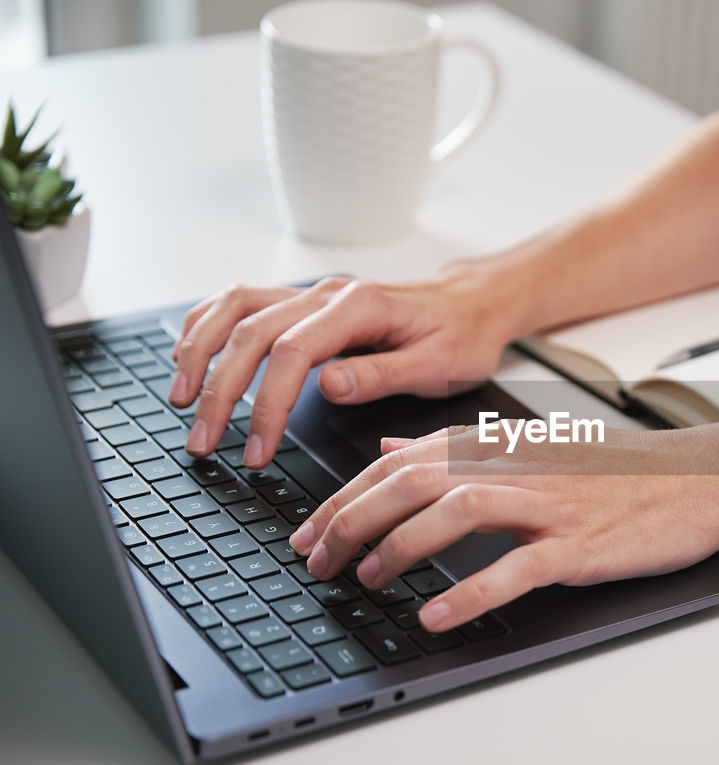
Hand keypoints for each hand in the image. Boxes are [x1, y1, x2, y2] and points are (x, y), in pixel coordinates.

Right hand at [169, 265, 524, 467]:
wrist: (473, 304)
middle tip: (201, 441)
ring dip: (199, 351)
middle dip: (218, 389)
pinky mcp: (305, 304)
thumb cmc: (461, 337)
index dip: (266, 403)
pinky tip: (188, 355)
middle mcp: (327, 295)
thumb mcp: (439, 364)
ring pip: (233, 309)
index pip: (292, 352)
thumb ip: (382, 374)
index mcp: (359, 308)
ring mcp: (312, 295)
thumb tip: (328, 385)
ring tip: (178, 398)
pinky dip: (207, 325)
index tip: (255, 449)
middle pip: (250, 332)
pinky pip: (241, 302)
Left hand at [287, 424, 718, 632]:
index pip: (399, 462)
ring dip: (401, 546)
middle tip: (317, 562)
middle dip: (352, 521)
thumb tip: (390, 448)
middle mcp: (514, 467)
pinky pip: (517, 567)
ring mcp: (547, 504)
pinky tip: (438, 616)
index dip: (343, 497)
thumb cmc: (613, 472)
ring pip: (456, 513)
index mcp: (496, 446)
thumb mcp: (527, 448)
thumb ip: (454, 449)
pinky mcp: (578, 544)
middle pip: (414, 481)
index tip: (308, 533)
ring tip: (367, 580)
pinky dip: (472, 592)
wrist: (694, 480)